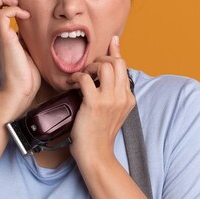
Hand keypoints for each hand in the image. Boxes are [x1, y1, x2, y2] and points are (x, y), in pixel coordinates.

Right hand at [0, 0, 40, 118]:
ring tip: (16, 4)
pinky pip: (1, 15)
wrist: (21, 91)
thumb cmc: (25, 74)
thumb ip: (23, 36)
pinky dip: (13, 10)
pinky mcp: (5, 40)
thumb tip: (31, 26)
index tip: (16, 2)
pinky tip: (26, 17)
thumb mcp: (25, 48)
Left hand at [68, 36, 134, 163]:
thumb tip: (104, 76)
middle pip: (117, 62)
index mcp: (128, 98)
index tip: (110, 43)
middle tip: (89, 67)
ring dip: (89, 66)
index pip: (124, 66)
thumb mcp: (112, 111)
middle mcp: (122, 97)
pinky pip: (85, 79)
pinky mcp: (95, 104)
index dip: (114, 53)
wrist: (96, 155)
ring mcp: (110, 100)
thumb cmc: (99, 133)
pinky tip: (71, 82)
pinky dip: (76, 77)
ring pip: (104, 66)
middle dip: (101, 58)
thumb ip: (112, 93)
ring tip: (81, 74)